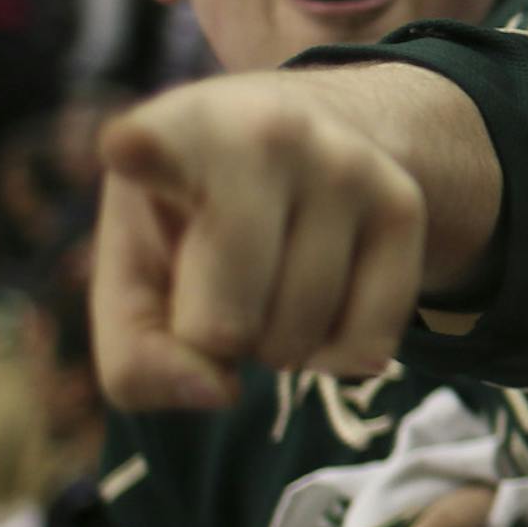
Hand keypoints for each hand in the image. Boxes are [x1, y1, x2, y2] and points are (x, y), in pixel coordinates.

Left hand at [91, 74, 427, 410]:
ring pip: (297, 338)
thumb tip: (221, 391)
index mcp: (175, 135)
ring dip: (278, 347)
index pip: (152, 145)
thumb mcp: (130, 275)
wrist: (307, 145)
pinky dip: (337, 357)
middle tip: (221, 284)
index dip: (139, 151)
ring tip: (271, 283)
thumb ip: (136, 357)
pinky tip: (324, 302)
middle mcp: (266, 136)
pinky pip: (366, 345)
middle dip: (217, 340)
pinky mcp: (403, 205)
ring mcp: (346, 165)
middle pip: (224, 325)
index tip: (124, 143)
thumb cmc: (191, 220)